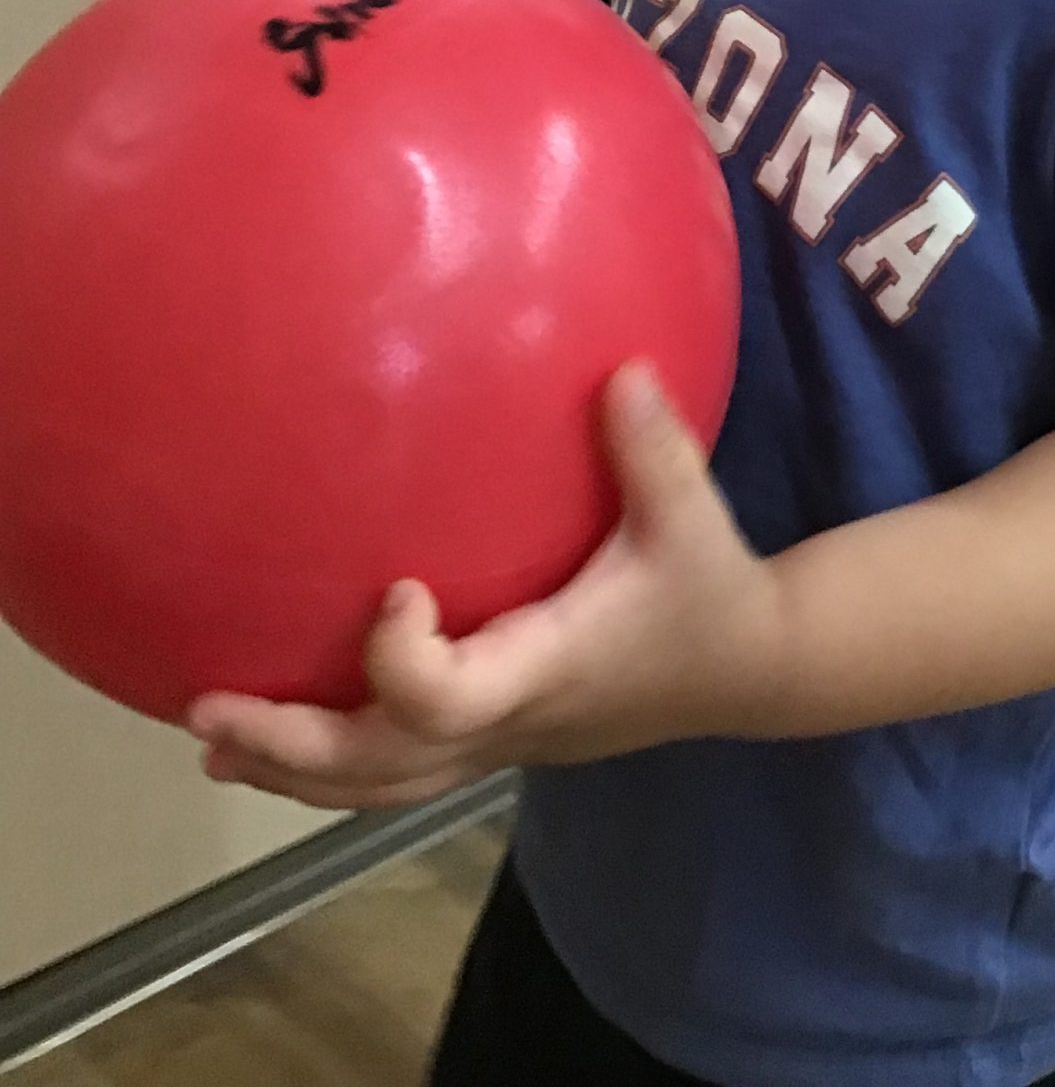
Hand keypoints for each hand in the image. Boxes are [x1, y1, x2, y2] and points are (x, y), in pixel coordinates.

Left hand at [189, 368, 781, 811]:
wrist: (748, 670)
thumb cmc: (709, 589)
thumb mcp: (694, 515)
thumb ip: (654, 448)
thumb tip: (622, 367)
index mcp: (547, 668)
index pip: (450, 699)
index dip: (402, 660)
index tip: (396, 588)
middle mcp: (511, 720)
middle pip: (385, 765)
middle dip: (293, 744)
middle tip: (208, 708)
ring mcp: (501, 743)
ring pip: (382, 785)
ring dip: (296, 769)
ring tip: (214, 743)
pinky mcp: (498, 739)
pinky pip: (400, 768)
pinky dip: (335, 764)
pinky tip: (279, 739)